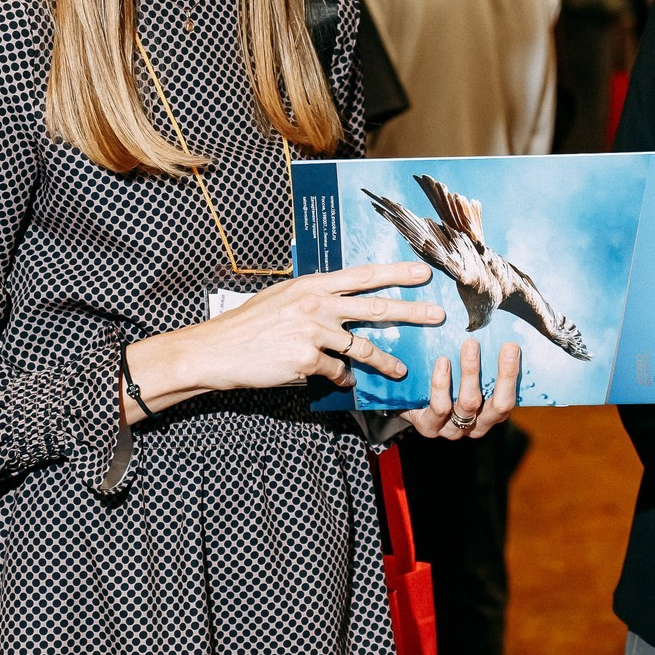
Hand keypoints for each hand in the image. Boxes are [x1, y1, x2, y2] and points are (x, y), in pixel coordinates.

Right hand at [131, 262, 442, 405]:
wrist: (217, 349)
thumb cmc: (248, 325)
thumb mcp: (282, 298)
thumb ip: (313, 299)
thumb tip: (340, 303)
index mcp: (313, 286)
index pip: (363, 275)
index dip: (396, 273)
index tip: (423, 272)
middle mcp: (317, 304)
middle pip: (375, 307)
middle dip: (411, 312)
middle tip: (437, 315)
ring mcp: (313, 332)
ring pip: (362, 348)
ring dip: (385, 361)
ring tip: (401, 370)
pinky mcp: (307, 359)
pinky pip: (337, 372)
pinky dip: (342, 378)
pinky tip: (342, 381)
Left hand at [400, 337, 519, 440]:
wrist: (407, 401)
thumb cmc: (445, 384)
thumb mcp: (466, 376)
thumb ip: (483, 362)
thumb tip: (496, 325)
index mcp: (491, 414)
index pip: (510, 398)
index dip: (513, 374)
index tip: (512, 346)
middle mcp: (477, 425)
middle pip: (498, 405)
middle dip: (503, 374)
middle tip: (506, 346)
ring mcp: (454, 429)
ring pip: (469, 403)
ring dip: (472, 372)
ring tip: (470, 345)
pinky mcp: (430, 427)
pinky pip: (440, 407)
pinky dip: (443, 383)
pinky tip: (442, 362)